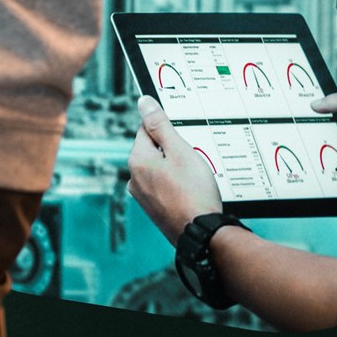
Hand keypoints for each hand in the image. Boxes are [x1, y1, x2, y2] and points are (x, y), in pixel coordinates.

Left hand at [126, 95, 222, 244]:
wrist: (202, 234)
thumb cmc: (193, 192)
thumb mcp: (180, 151)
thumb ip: (160, 125)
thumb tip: (143, 102)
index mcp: (136, 160)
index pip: (146, 130)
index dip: (167, 130)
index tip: (183, 136)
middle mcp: (133, 179)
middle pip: (154, 151)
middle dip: (173, 152)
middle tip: (194, 161)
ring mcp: (143, 197)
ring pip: (160, 171)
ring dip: (177, 170)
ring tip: (196, 179)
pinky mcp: (155, 210)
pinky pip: (165, 189)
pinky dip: (178, 187)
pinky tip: (192, 193)